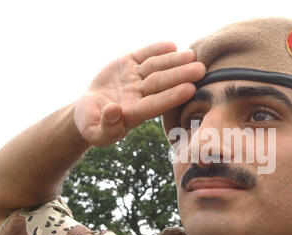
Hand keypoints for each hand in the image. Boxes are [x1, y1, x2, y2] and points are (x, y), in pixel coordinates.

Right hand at [73, 42, 204, 146]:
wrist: (89, 109)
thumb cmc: (93, 124)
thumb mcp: (94, 132)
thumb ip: (106, 126)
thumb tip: (114, 110)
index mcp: (134, 113)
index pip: (156, 104)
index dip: (172, 97)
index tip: (190, 90)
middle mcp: (139, 95)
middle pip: (161, 84)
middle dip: (180, 76)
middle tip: (201, 70)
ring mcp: (135, 79)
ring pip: (156, 68)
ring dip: (174, 61)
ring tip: (192, 54)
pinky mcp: (129, 64)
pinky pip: (144, 56)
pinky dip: (156, 50)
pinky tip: (172, 46)